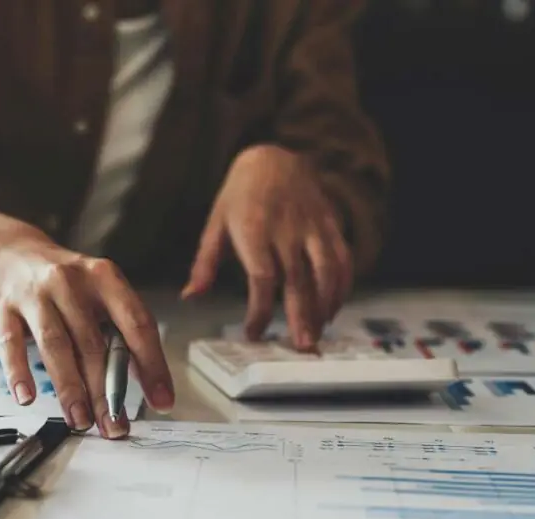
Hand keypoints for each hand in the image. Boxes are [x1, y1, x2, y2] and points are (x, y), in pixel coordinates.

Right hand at [0, 225, 173, 437]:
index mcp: (104, 277)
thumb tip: (143, 378)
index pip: (137, 324)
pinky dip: (19, 373)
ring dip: (70, 389)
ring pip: (56, 346)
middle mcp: (70, 281)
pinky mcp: (2, 308)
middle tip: (115, 425)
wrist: (4, 249)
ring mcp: (34, 294)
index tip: (161, 400)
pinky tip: (27, 397)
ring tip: (80, 421)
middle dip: (106, 392)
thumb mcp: (95, 290)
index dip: (152, 365)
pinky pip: (11, 345)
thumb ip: (117, 328)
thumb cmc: (59, 280)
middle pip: (94, 343)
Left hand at [181, 145, 351, 349]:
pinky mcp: (329, 225)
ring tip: (318, 331)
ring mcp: (312, 226)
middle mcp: (286, 229)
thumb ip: (203, 263)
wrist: (274, 157)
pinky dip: (343, 286)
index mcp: (253, 229)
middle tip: (304, 346)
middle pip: (298, 280)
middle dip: (302, 316)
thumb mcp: (215, 224)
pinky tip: (334, 308)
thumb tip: (191, 295)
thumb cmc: (240, 195)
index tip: (254, 333)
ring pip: (326, 271)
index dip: (259, 309)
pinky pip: (343, 258)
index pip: (261, 277)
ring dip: (326, 305)